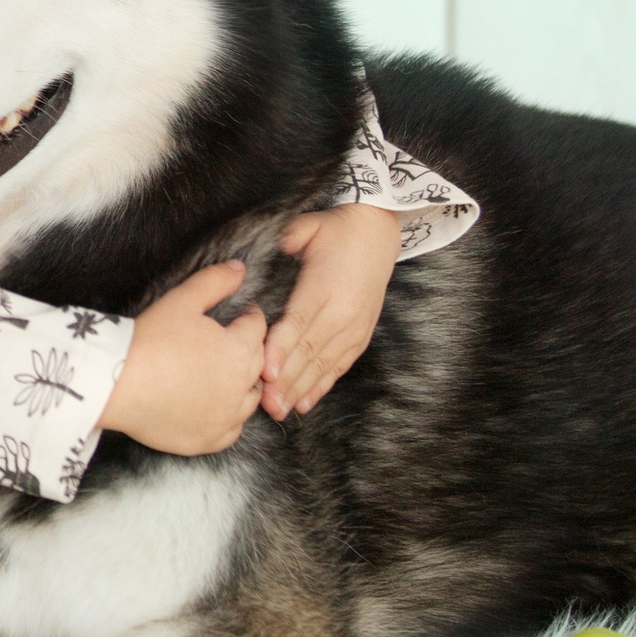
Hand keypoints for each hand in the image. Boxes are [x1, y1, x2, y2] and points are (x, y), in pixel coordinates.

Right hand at [97, 261, 264, 454]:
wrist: (115, 384)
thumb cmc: (149, 340)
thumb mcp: (182, 301)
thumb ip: (215, 282)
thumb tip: (241, 269)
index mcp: (240, 350)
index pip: (258, 327)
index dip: (248, 315)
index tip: (237, 314)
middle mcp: (242, 388)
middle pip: (258, 363)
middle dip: (248, 349)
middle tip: (227, 341)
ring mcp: (227, 418)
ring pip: (250, 399)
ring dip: (243, 385)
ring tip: (221, 374)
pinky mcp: (209, 440)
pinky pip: (232, 430)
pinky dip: (228, 418)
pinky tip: (212, 406)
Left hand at [262, 204, 399, 418]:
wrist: (379, 232)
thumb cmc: (337, 229)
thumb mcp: (307, 226)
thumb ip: (283, 241)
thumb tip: (255, 255)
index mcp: (325, 287)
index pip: (298, 323)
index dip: (281, 349)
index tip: (265, 372)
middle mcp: (343, 312)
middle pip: (309, 351)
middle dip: (287, 380)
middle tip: (265, 405)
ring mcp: (354, 326)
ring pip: (324, 364)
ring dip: (302, 389)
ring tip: (281, 410)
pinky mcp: (361, 333)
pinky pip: (340, 364)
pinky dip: (323, 385)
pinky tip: (306, 402)